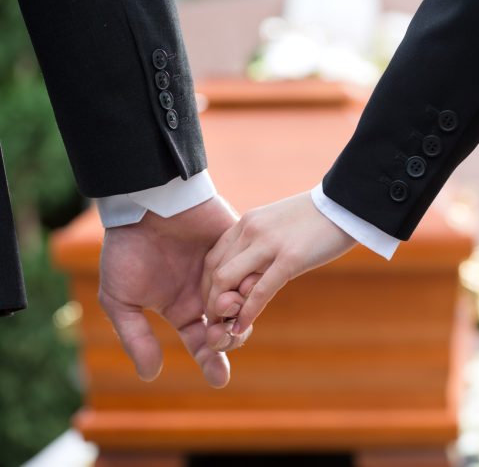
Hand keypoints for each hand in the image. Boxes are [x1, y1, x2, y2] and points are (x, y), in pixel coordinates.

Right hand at [98, 196, 251, 387]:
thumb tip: (151, 376)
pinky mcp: (237, 247)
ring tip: (227, 307)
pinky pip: (252, 271)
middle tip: (220, 334)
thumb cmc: (127, 250)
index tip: (220, 379)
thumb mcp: (121, 298)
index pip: (203, 343)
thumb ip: (136, 336)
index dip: (212, 361)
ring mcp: (225, 271)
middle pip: (230, 328)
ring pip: (245, 303)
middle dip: (229, 339)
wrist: (143, 204)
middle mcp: (206, 294)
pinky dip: (250, 283)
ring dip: (239, 312)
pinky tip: (244, 288)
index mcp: (182, 309)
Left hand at [202, 192, 355, 344]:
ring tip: (225, 328)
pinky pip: (259, 291)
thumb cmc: (315, 219)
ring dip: (221, 309)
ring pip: (227, 281)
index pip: (213, 257)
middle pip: (214, 271)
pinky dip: (247, 313)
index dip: (207, 285)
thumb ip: (261, 245)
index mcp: (247, 222)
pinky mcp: (290, 258)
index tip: (214, 304)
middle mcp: (250, 230)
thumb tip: (253, 272)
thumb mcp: (278, 225)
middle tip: (215, 322)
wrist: (345, 204)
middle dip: (210, 301)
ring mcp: (269, 244)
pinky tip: (242, 328)